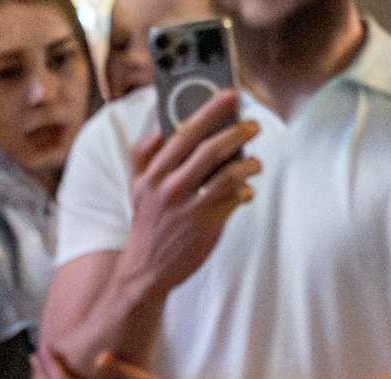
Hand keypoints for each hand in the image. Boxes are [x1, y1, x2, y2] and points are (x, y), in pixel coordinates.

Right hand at [117, 92, 261, 299]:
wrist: (145, 271)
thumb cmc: (147, 225)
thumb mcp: (135, 189)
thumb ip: (143, 157)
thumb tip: (159, 129)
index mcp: (151, 175)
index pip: (182, 134)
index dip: (209, 111)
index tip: (229, 96)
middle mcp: (168, 189)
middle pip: (209, 149)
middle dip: (236, 131)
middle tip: (252, 125)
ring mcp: (188, 207)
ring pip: (226, 173)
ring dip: (248, 162)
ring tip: (255, 160)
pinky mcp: (206, 224)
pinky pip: (235, 197)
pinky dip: (245, 189)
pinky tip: (247, 188)